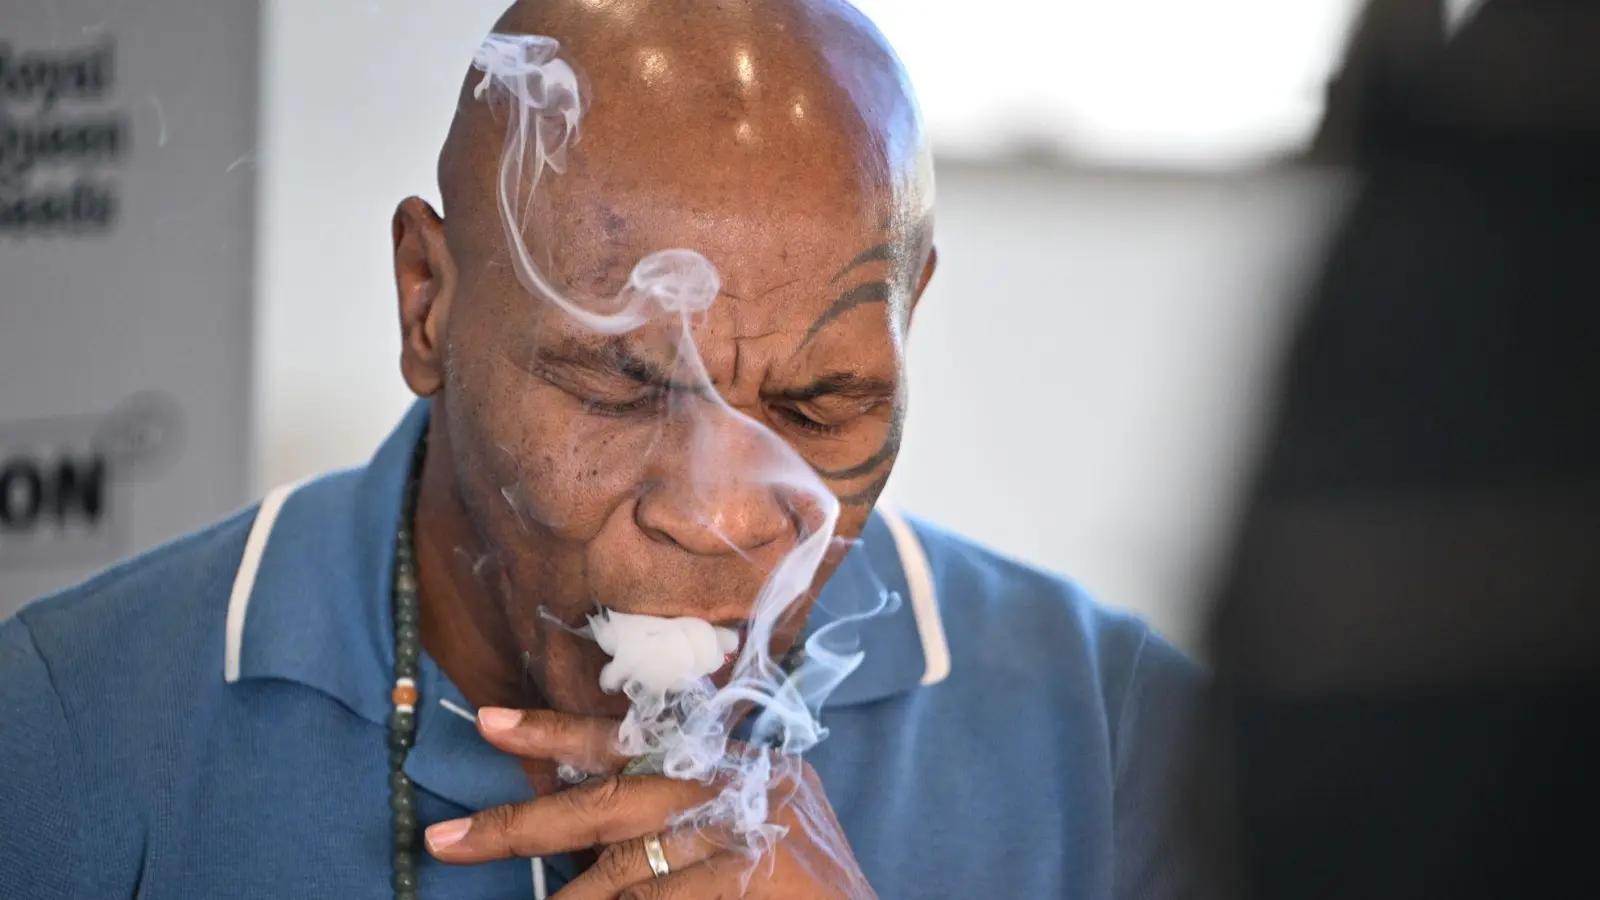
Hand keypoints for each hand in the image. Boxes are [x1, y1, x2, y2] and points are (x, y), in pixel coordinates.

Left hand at [424, 708, 876, 898]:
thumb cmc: (803, 885)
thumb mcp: (754, 821)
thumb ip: (683, 809)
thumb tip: (585, 831)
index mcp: (738, 762)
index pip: (635, 739)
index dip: (558, 732)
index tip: (488, 722)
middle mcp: (742, 790)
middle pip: (611, 807)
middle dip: (522, 826)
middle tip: (448, 841)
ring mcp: (746, 844)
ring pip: (624, 876)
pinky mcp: (745, 888)